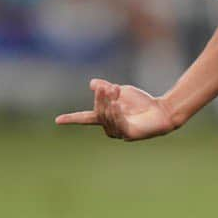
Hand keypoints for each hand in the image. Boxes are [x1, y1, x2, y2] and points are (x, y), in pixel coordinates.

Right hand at [55, 78, 176, 140]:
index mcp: (105, 117)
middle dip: (102, 98)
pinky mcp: (129, 135)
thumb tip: (93, 83)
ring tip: (115, 91)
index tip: (57, 120)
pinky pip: (118, 124)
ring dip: (109, 103)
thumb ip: (107, 89)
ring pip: (107, 118)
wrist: (161, 110)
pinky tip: (118, 105)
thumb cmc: (141, 103)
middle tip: (110, 87)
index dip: (71, 119)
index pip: (84, 118)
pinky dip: (116, 113)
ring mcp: (118, 132)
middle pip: (98, 113)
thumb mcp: (122, 91)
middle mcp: (109, 127)